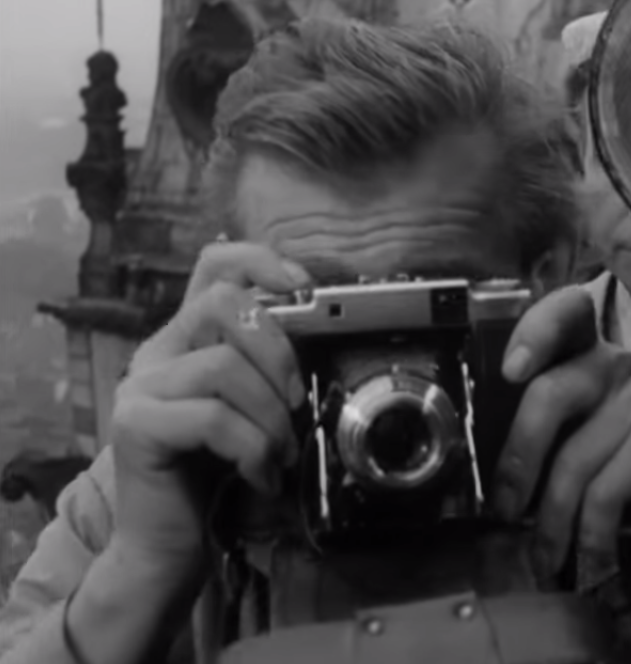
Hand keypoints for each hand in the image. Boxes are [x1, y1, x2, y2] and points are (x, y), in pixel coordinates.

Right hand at [108, 243, 311, 571]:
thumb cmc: (217, 472)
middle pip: (221, 305)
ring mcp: (140, 386)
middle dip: (277, 352)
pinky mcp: (136, 425)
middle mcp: (156, 352)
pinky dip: (251, 449)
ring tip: (278, 454)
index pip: (213, 266)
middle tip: (295, 403)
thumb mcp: (250, 408)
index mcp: (186, 339)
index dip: (259, 261)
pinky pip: (213, 418)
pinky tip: (259, 475)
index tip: (303, 286)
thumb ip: (266, 368)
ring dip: (269, 416)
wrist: (169, 544)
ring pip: (223, 366)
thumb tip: (318, 335)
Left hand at [495, 287, 630, 581]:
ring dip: (551, 521)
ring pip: (574, 461)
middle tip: (504, 508)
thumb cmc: (606, 455)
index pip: (565, 314)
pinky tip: (585, 558)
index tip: (511, 369)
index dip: (536, 331)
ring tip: (541, 554)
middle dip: (517, 461)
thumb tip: (483, 480)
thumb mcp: (567, 433)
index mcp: (580, 351)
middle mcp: (612, 363)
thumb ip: (533, 432)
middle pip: (549, 396)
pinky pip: (607, 494)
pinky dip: (589, 536)